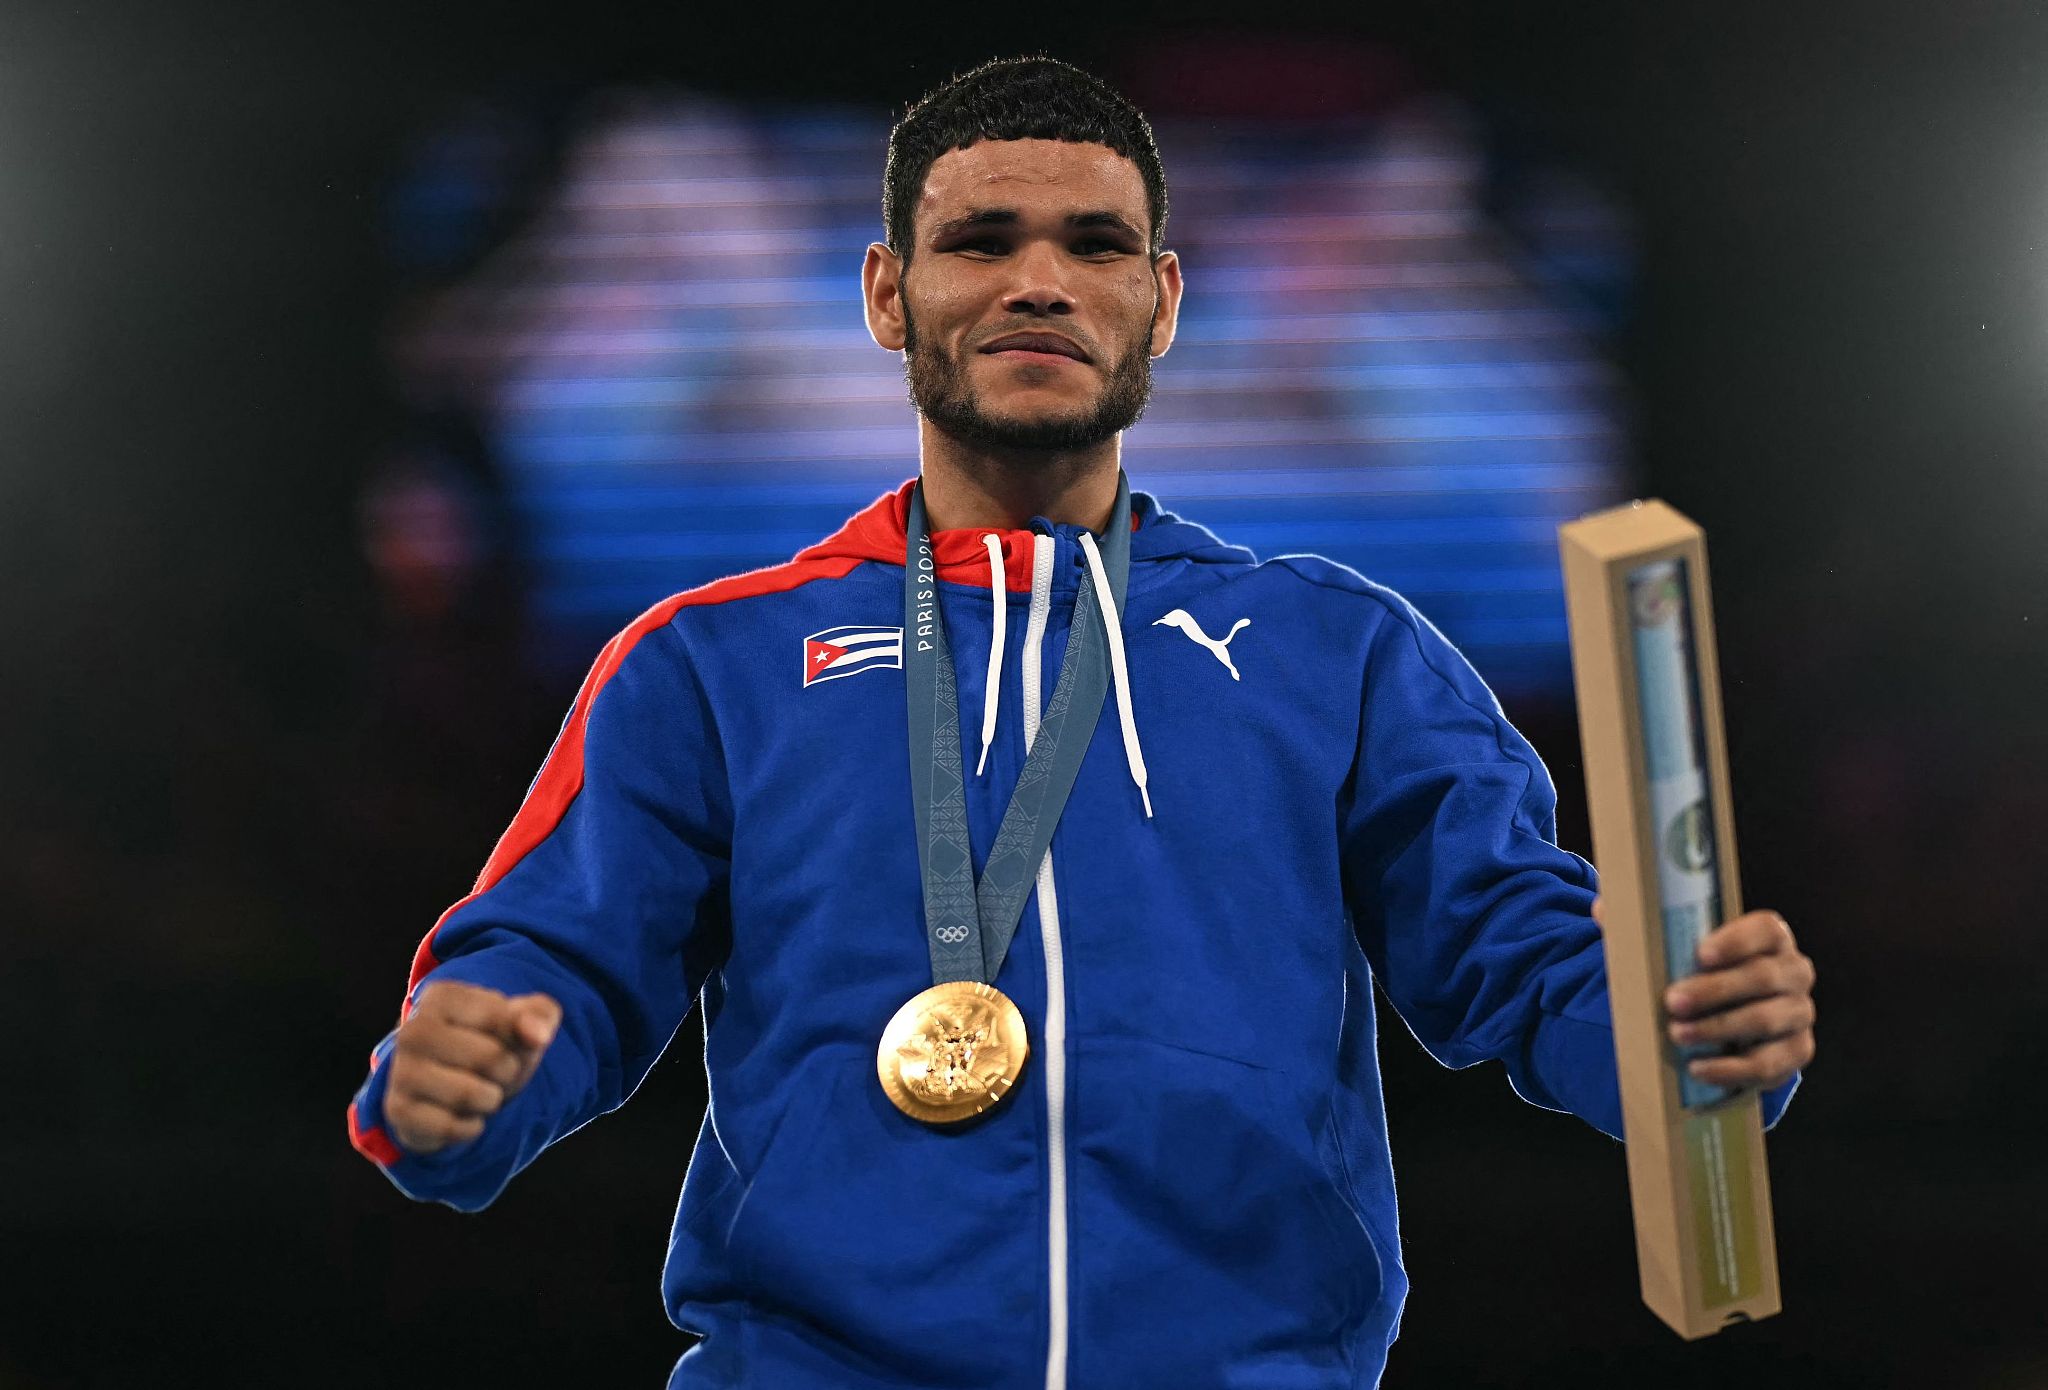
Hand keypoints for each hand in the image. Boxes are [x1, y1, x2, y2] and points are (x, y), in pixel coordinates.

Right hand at [383, 981, 561, 1155]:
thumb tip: (536, 1035)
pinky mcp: (398, 1110)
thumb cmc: (494, 1045)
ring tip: (480, 1091)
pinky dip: (469, 1127)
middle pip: (489, 1058)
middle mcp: (412, 1029)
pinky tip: (461, 1114)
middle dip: (507, 1072)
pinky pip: (451, 1127)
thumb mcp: (525, 1022)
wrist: (454, 1088)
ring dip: (490, 1101)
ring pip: (469, 1095)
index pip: (502, 1020)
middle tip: (496, 1072)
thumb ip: (540, 1015)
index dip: (521, 1038)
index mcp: (442, 997)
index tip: (507, 1039)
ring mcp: (400, 1071)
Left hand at [1593, 900, 1816, 1090]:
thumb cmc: (1699, 973)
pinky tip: (1697, 1068)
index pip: (1766, 930)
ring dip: (1718, 1029)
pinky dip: (1731, 1069)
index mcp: (1771, 937)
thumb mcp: (1677, 947)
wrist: (1727, 1021)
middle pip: (1764, 977)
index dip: (1737, 940)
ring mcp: (1800, 1013)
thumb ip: (1644, 925)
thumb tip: (1602, 908)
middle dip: (1716, 990)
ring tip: (1676, 1034)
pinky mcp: (1795, 1052)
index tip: (1699, 954)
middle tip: (1672, 1001)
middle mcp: (1794, 972)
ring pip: (1766, 1020)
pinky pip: (1769, 1065)